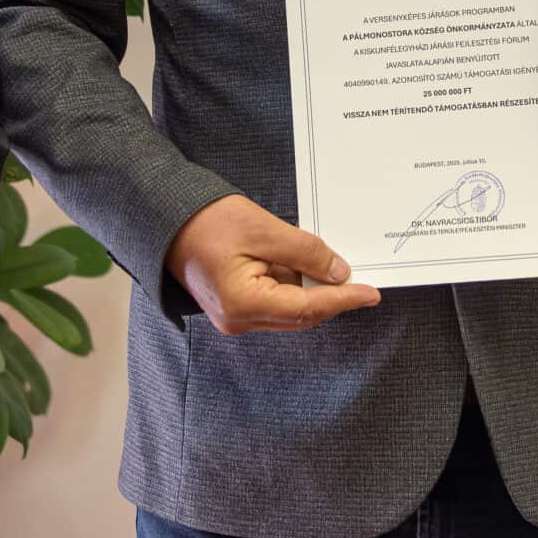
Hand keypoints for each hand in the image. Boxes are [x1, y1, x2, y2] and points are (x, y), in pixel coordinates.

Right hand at [165, 194, 380, 335]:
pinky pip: (274, 299)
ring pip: (289, 308)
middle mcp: (239, 320)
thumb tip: (339, 272)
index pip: (308, 308)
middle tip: (361, 279)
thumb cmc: (207, 221)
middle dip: (330, 296)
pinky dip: (293, 284)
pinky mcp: (234, 305)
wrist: (166, 218)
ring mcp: (235, 316)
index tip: (371, 292)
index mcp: (244, 304)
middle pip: (300, 314)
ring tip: (331, 264)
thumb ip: (305, 252)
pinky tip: (305, 265)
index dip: (343, 299)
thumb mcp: (264, 229)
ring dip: (311, 288)